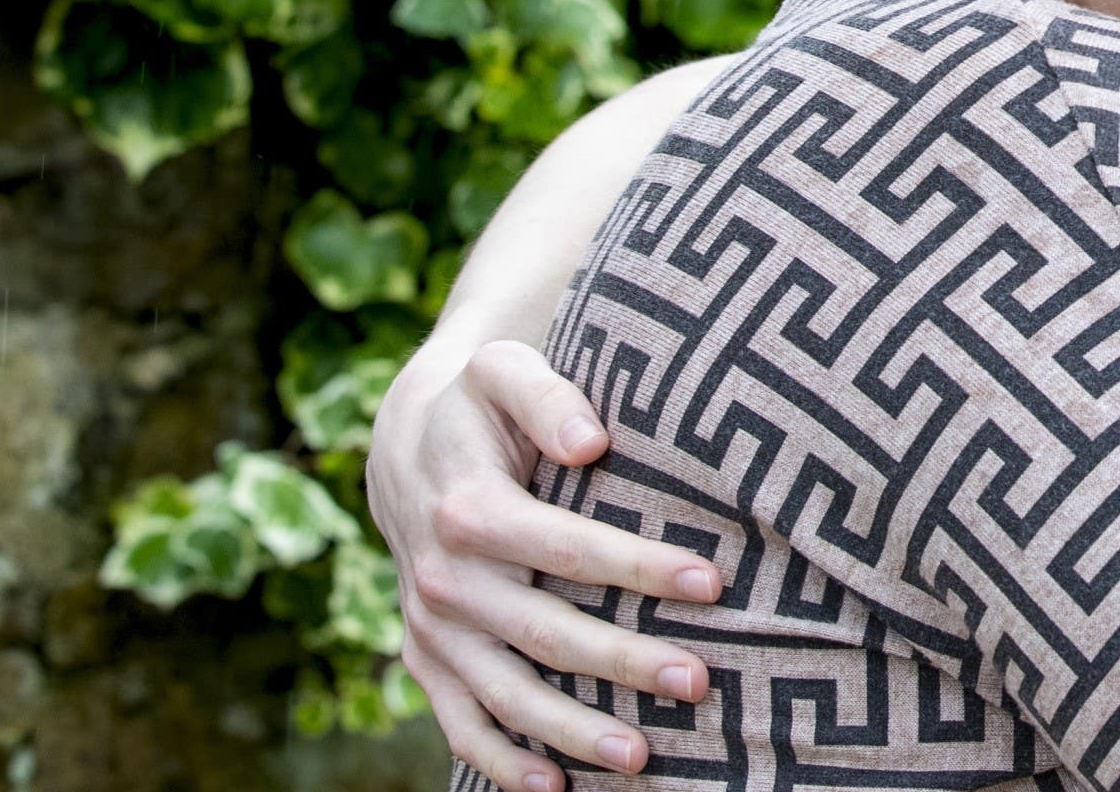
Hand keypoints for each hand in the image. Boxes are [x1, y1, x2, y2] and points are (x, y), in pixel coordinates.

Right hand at [367, 339, 722, 790]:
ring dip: (571, 730)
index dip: (639, 565)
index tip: (712, 583)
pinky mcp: (425, 657)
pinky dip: (500, 761)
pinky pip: (459, 721)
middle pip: (544, 632)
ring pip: (505, 692)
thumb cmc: (481, 399)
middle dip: (622, 662)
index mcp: (468, 506)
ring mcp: (432, 626)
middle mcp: (443, 577)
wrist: (408, 438)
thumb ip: (546, 396)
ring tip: (642, 757)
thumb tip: (590, 441)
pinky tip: (554, 787)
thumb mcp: (504, 369)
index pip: (568, 546)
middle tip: (698, 682)